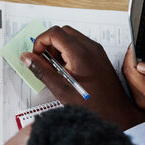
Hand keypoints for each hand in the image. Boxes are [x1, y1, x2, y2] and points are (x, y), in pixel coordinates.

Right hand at [23, 26, 144, 129]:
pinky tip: (67, 69)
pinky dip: (69, 51)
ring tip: (56, 68)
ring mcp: (96, 50)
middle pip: (62, 31)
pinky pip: (80, 44)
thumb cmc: (92, 104)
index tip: (36, 56)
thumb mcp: (61, 88)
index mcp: (80, 53)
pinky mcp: (99, 55)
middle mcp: (90, 47)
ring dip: (59, 47)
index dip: (40, 42)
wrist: (116, 113)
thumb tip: (27, 58)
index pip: (54, 33)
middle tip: (44, 61)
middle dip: (49, 43)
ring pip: (71, 37)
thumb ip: (41, 70)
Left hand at [123, 51, 144, 131]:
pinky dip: (137, 76)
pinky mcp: (143, 102)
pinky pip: (135, 86)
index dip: (129, 57)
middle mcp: (141, 100)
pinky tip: (141, 70)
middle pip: (128, 77)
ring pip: (130, 81)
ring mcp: (141, 103)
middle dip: (129, 62)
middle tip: (134, 49)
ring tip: (138, 57)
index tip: (132, 47)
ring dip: (132, 69)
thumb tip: (140, 64)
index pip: (131, 72)